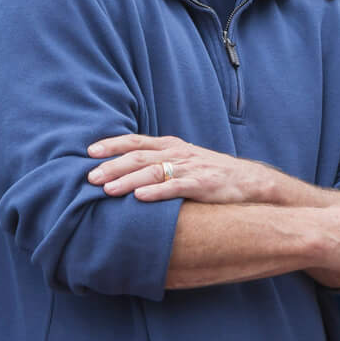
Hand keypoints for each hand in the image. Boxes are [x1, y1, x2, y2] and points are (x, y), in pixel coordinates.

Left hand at [85, 134, 287, 202]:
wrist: (250, 181)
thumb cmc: (212, 172)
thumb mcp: (184, 160)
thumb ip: (159, 161)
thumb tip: (125, 170)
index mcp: (172, 146)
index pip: (136, 142)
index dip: (112, 145)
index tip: (88, 152)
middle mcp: (178, 153)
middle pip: (139, 157)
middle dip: (112, 166)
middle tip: (89, 177)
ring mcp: (191, 168)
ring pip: (153, 171)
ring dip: (127, 180)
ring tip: (107, 190)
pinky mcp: (203, 185)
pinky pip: (176, 188)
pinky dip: (157, 192)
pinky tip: (140, 198)